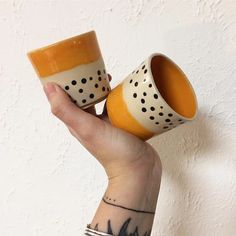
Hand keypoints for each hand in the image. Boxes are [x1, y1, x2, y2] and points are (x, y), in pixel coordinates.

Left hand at [43, 75, 161, 182]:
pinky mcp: (120, 124)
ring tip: (110, 75)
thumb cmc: (114, 152)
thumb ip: (66, 110)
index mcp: (78, 121)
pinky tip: (124, 90)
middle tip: (94, 67)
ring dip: (102, 87)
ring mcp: (106, 123)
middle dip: (86, 81)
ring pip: (101, 100)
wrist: (139, 170)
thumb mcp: (87, 128)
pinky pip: (115, 105)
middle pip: (84, 96)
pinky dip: (116, 96)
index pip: (66, 97)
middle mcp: (89, 122)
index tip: (71, 66)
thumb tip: (47, 87)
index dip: (66, 81)